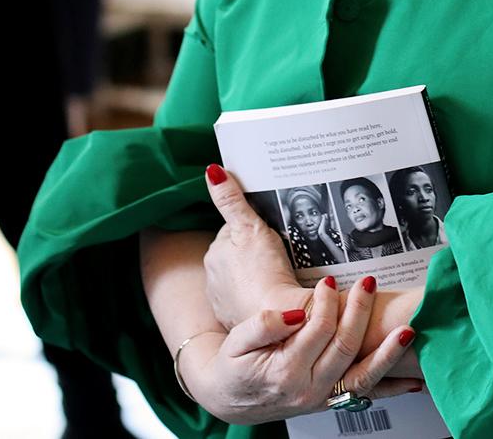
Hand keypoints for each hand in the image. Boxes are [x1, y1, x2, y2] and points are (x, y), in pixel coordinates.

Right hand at [186, 276, 419, 423]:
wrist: (230, 398)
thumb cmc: (233, 367)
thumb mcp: (236, 343)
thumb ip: (262, 326)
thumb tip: (293, 313)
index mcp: (284, 372)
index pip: (316, 331)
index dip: (326, 303)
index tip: (329, 282)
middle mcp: (308, 389)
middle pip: (345, 348)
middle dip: (360, 312)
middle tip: (367, 283)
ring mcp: (322, 398)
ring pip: (363, 376)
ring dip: (389, 353)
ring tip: (409, 330)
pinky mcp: (331, 399)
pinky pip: (367, 394)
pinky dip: (392, 387)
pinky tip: (414, 378)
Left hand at [203, 164, 311, 329]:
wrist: (277, 322)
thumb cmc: (266, 274)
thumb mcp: (251, 227)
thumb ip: (231, 200)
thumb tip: (212, 170)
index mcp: (215, 252)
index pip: (234, 231)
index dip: (255, 229)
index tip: (272, 232)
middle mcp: (212, 277)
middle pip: (237, 255)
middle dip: (253, 252)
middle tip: (280, 253)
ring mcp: (223, 301)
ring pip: (241, 279)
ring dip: (256, 276)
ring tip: (280, 275)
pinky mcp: (235, 320)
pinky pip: (247, 302)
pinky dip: (257, 298)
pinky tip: (273, 296)